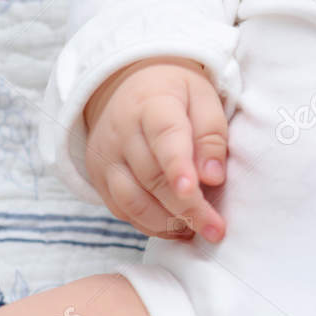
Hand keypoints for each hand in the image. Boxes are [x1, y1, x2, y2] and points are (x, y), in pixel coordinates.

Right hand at [80, 56, 229, 243]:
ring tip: (198, 231)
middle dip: (186, 208)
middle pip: (152, 177)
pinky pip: (122, 210)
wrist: (129, 85)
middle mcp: (122, 133)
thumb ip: (211, 134)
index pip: (165, 137)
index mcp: (153, 104)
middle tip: (216, 229)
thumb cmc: (177, 94)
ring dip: (167, 223)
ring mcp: (106, 158)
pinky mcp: (99, 179)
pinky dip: (149, 225)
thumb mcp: (203, 97)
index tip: (194, 191)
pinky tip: (176, 228)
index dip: (178, 167)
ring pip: (132, 200)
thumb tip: (213, 177)